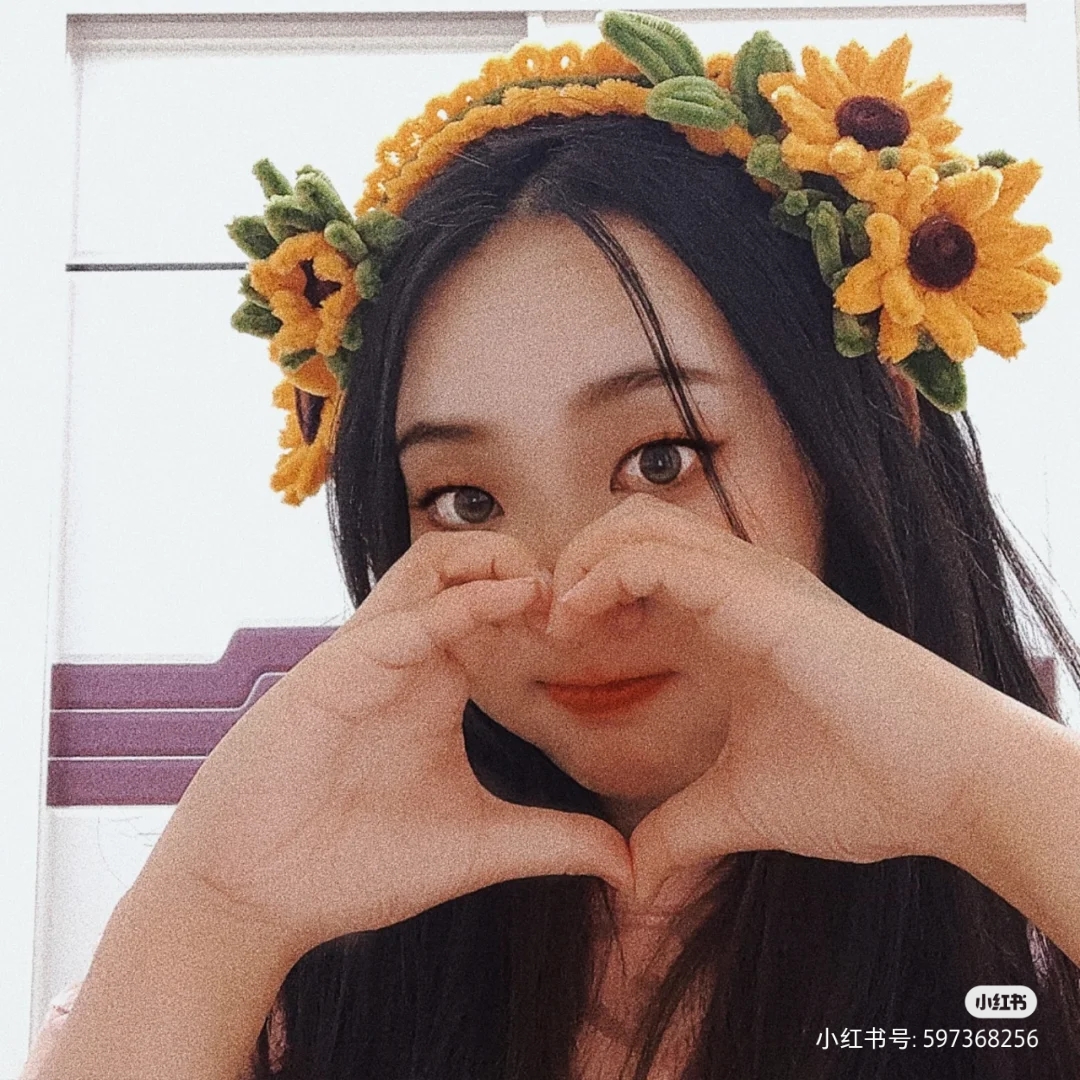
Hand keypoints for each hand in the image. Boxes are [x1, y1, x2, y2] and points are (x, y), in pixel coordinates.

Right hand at [134, 530, 632, 956]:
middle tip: (592, 603)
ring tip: (551, 592)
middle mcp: (409, 654)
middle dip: (535, 565)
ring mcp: (373, 653)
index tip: (617, 631)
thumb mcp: (478, 846)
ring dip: (497, 560)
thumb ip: (553, 841)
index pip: (500, 607)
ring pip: (434, 561)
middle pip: (470, 563)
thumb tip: (628, 863)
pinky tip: (516, 604)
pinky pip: (406, 613)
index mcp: (440, 680)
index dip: (558, 607)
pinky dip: (463, 601)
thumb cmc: (354, 862)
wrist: (259, 893)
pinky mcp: (340, 666)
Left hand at [541, 493, 979, 903]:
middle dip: (573, 564)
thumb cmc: (858, 785)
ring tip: (562, 621)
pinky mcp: (759, 593)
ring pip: (637, 525)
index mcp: (726, 623)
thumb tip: (633, 877)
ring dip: (583, 563)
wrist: (943, 786)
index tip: (549, 649)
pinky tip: (583, 621)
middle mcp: (734, 588)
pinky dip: (605, 576)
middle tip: (549, 626)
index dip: (580, 598)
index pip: (634, 572)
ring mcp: (749, 581)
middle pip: (627, 527)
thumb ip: (680, 832)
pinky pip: (659, 557)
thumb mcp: (741, 807)